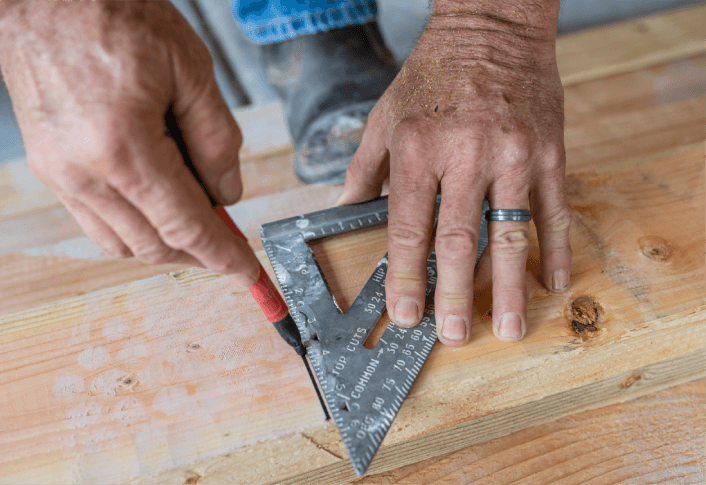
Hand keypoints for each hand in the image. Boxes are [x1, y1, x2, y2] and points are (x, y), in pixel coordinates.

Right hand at [0, 2, 258, 286]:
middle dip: (200, 253)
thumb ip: (217, 139)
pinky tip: (159, 205)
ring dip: (167, 244)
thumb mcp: (190, 69)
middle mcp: (83, 174)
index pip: (186, 227)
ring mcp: (59, 176)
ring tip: (199, 218)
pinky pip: (97, 224)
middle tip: (231, 239)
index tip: (250, 275)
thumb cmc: (115, 17)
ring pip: (123, 244)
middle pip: (154, 246)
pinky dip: (136, 228)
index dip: (224, 256)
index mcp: (122, 149)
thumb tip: (229, 195)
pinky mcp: (50, 170)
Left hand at [336, 3, 571, 344]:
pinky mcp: (549, 151)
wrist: (492, 28)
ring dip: (510, 286)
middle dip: (456, 294)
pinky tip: (553, 281)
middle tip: (454, 335)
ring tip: (510, 327)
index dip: (406, 277)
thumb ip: (364, 170)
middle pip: (460, 239)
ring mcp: (514, 154)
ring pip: (511, 232)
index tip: (406, 315)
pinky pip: (553, 208)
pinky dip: (556, 248)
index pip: (409, 227)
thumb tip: (343, 212)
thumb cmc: (431, 75)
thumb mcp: (384, 117)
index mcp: (418, 149)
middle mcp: (466, 154)